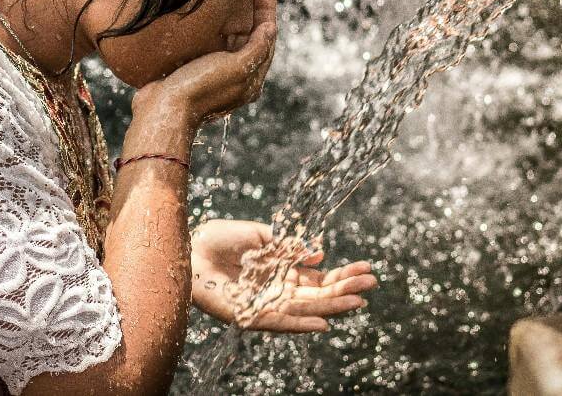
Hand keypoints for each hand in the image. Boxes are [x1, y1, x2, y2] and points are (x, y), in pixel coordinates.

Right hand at [132, 0, 278, 126]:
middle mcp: (237, 75)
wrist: (162, 109)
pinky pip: (214, 40)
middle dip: (255, 7)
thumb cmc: (199, 88)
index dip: (267, 9)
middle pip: (252, 34)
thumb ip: (256, 49)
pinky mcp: (197, 68)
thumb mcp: (235, 68)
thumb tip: (271, 28)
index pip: (266, 37)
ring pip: (234, 36)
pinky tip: (213, 9)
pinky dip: (219, 23)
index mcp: (251, 79)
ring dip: (238, 12)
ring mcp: (216, 71)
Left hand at [190, 219, 376, 332]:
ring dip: (332, 306)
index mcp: (282, 269)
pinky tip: (322, 325)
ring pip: (306, 308)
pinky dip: (301, 325)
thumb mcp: (260, 235)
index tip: (366, 269)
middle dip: (345, 289)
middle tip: (372, 283)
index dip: (342, 274)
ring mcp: (267, 302)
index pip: (319, 276)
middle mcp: (278, 288)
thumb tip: (321, 253)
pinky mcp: (251, 314)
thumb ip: (289, 247)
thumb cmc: (220, 238)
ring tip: (358, 301)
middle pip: (319, 293)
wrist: (189, 248)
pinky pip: (280, 322)